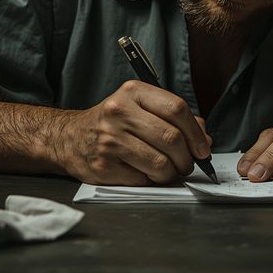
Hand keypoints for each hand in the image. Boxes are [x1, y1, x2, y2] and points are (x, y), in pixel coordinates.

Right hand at [57, 80, 211, 185]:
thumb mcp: (139, 107)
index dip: (196, 132)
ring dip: (171, 173)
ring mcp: (110, 140)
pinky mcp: (104, 165)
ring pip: (161, 164)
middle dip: (187, 158)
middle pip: (172, 138)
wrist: (68, 138)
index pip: (177, 109)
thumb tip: (204, 140)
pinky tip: (143, 172)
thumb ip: (173, 119)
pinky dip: (151, 180)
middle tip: (186, 164)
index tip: (202, 148)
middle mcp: (119, 112)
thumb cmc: (112, 123)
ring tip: (167, 170)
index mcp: (133, 92)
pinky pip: (143, 179)